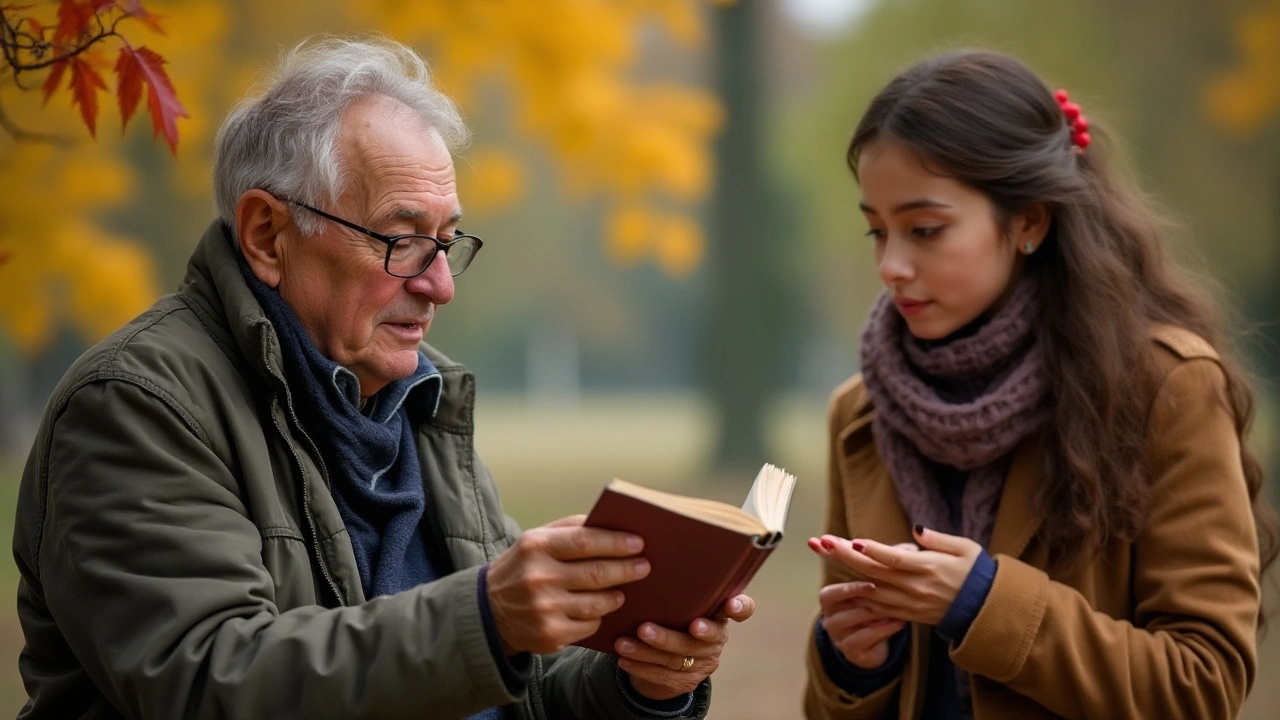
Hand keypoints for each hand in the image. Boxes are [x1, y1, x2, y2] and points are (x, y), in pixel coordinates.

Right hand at [487, 514, 649, 654]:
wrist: (488, 612)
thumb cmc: (521, 568)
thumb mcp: (535, 541)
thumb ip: (569, 529)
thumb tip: (610, 524)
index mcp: (536, 547)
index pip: (585, 541)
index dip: (615, 542)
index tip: (638, 543)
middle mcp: (539, 578)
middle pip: (596, 573)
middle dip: (627, 569)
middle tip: (644, 566)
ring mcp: (545, 609)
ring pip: (597, 603)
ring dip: (616, 596)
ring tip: (623, 591)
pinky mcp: (550, 635)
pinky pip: (589, 626)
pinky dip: (598, 618)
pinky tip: (600, 610)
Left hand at [615, 594, 755, 700]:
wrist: (669, 656)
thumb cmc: (675, 613)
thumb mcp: (681, 600)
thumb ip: (678, 588)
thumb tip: (644, 561)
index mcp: (720, 614)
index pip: (742, 609)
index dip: (740, 607)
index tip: (730, 604)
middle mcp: (717, 639)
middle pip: (698, 642)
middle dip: (669, 637)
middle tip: (645, 629)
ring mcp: (702, 662)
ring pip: (674, 660)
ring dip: (645, 652)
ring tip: (623, 643)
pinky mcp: (686, 681)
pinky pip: (662, 676)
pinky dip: (640, 667)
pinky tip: (623, 658)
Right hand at [809, 537, 913, 668]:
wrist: (875, 645)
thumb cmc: (877, 608)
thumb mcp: (881, 585)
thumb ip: (889, 565)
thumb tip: (910, 547)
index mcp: (833, 592)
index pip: (826, 573)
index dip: (834, 559)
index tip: (853, 554)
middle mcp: (829, 611)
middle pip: (828, 595)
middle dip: (850, 589)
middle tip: (871, 585)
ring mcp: (837, 632)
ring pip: (846, 618)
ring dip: (869, 612)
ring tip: (890, 606)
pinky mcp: (849, 649)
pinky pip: (861, 638)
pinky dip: (881, 630)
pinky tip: (898, 623)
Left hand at [811, 526, 981, 626]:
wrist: (984, 612)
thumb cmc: (976, 573)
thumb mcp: (965, 548)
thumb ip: (938, 539)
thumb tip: (915, 530)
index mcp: (930, 568)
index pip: (896, 559)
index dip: (874, 550)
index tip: (853, 541)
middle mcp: (915, 587)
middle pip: (874, 571)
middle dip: (845, 555)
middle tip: (822, 541)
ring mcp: (908, 603)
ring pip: (870, 588)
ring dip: (844, 571)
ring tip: (824, 552)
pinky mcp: (906, 614)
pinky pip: (876, 605)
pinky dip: (857, 594)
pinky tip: (839, 581)